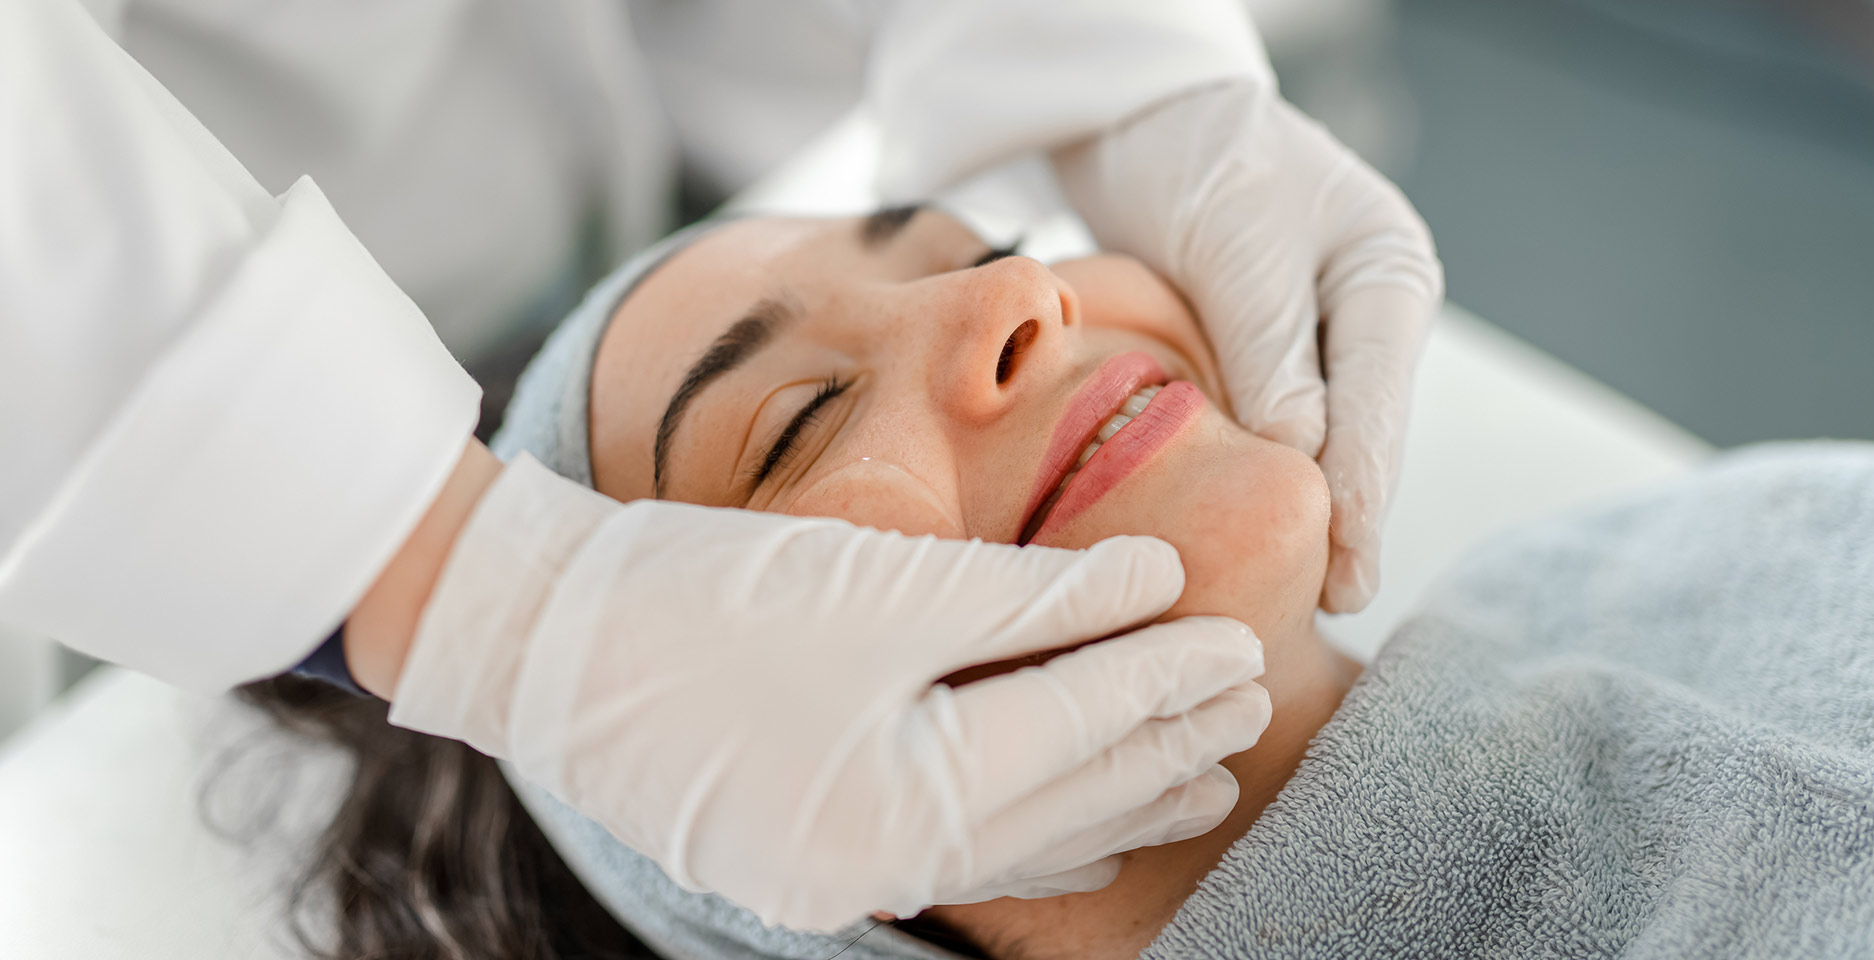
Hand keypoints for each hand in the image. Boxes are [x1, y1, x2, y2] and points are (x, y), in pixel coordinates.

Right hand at [385, 454, 1270, 930]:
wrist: (535, 637)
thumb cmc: (702, 593)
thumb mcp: (881, 582)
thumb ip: (1030, 595)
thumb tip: (1154, 579)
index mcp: (906, 798)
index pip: (1079, 731)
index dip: (1166, 679)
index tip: (1243, 642)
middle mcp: (884, 862)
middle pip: (1066, 800)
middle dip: (1162, 746)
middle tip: (1252, 702)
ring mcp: (842, 872)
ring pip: (1023, 840)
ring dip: (1117, 800)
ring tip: (1203, 779)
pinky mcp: (810, 855)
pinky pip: (962, 854)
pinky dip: (1037, 832)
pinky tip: (1084, 832)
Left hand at [1055, 79, 1442, 612]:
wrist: (1145, 120)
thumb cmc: (1202, 160)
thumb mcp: (1238, 244)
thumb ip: (1270, 347)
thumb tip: (1301, 451)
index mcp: (1388, 278)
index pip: (1381, 404)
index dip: (1364, 492)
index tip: (1351, 568)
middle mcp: (1366, 317)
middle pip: (1359, 433)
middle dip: (1342, 518)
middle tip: (1331, 602)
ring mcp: (1319, 340)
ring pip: (1314, 441)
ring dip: (1299, 506)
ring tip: (1294, 592)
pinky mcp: (1264, 356)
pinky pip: (1266, 429)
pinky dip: (1254, 475)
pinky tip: (1244, 531)